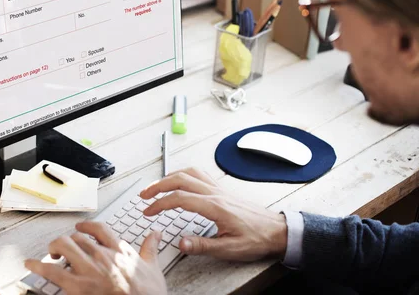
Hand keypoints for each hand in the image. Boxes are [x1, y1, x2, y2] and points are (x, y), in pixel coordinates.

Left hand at [24, 221, 166, 294]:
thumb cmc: (148, 294)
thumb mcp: (153, 268)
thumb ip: (150, 248)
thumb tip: (155, 234)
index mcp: (119, 250)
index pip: (98, 228)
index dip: (86, 225)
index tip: (81, 227)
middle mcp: (102, 255)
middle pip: (77, 237)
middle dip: (68, 241)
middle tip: (64, 248)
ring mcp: (89, 270)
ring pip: (64, 246)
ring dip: (54, 248)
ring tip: (51, 254)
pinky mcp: (78, 286)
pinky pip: (52, 271)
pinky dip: (38, 266)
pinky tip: (30, 264)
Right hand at [139, 168, 286, 261]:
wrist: (277, 230)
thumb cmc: (257, 238)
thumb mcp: (230, 249)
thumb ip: (203, 245)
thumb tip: (180, 243)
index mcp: (215, 206)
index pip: (179, 198)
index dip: (160, 204)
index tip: (148, 211)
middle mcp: (215, 193)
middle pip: (180, 179)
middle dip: (158, 185)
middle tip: (144, 195)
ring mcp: (219, 189)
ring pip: (189, 173)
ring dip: (169, 177)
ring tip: (156, 186)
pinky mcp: (222, 189)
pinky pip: (199, 174)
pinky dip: (183, 174)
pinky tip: (179, 180)